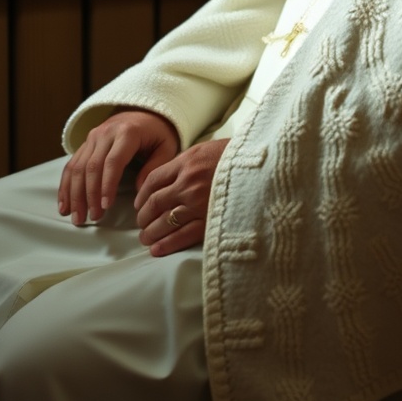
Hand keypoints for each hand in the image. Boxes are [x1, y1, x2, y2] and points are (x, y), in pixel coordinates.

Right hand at [58, 109, 177, 225]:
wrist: (144, 112)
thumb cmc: (157, 134)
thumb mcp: (166, 147)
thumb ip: (155, 167)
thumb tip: (140, 191)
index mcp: (127, 133)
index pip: (113, 161)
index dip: (107, 185)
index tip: (106, 206)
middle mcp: (106, 133)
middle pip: (91, 166)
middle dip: (88, 195)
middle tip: (89, 218)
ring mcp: (92, 137)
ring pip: (78, 167)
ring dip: (74, 194)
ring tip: (76, 217)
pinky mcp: (85, 143)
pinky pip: (71, 165)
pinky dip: (66, 186)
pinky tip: (64, 204)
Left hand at [135, 137, 229, 256]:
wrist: (262, 166)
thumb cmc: (235, 156)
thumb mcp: (207, 150)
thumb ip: (187, 163)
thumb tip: (170, 177)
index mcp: (186, 163)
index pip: (153, 180)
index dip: (142, 195)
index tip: (139, 204)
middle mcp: (188, 183)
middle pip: (155, 203)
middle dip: (144, 216)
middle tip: (141, 224)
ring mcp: (199, 203)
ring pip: (165, 221)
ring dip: (151, 232)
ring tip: (145, 238)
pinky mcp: (210, 220)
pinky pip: (183, 235)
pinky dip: (167, 244)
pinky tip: (156, 250)